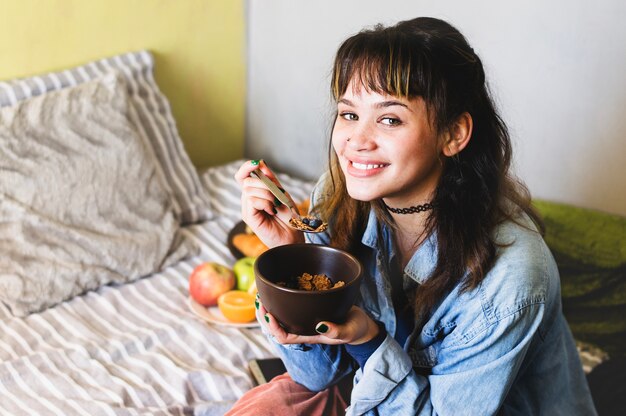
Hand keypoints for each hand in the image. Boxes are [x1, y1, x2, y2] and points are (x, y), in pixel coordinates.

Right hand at [234, 160, 303, 247]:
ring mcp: (247, 209)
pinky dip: (265, 203)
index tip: (257, 163)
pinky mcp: (248, 217)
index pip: (243, 176)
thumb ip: (270, 179)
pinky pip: (252, 200)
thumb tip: (261, 162)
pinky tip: (272, 211)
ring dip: (267, 194)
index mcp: (255, 192)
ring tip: (275, 205)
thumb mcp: (281, 193)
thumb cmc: (288, 216)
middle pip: (246, 181)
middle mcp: (248, 200)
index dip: (247, 167)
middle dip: (264, 183)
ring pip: (249, 190)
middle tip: (277, 195)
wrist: (293, 235)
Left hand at [255, 297, 379, 345]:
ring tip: (261, 295)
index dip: (272, 327)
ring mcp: (304, 319)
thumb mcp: (348, 331)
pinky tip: (277, 288)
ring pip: (280, 317)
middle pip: (276, 328)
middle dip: (264, 316)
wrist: (361, 324)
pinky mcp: (309, 308)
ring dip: (269, 308)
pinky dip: (280, 298)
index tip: (267, 313)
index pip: (283, 336)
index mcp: (308, 335)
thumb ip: (335, 330)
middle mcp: (302, 328)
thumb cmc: (355, 329)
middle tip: (259, 300)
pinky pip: (290, 306)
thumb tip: (320, 325)